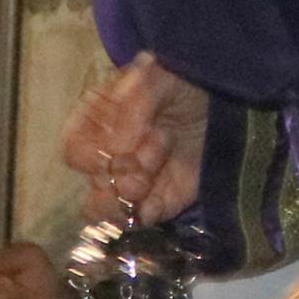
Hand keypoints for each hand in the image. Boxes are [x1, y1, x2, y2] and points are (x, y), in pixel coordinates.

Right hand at [59, 57, 205, 224]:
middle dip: (122, 174)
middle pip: (95, 183)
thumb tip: (116, 148)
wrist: (223, 98)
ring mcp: (134, 180)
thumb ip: (133, 108)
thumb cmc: (179, 82)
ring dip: (127, 200)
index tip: (118, 150)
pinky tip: (158, 202)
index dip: (91, 158)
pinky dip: (146, 215)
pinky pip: (142, 218)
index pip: (75, 151)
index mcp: (95, 125)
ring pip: (108, 209)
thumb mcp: (156, 80)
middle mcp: (109, 157)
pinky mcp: (163, 198)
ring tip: (151, 179)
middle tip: (154, 153)